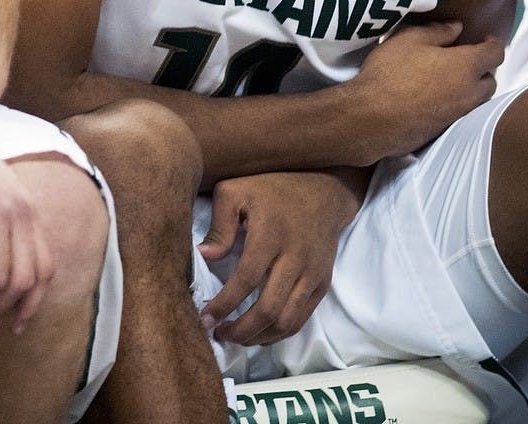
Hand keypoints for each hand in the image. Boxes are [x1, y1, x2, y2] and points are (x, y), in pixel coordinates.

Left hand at [197, 167, 367, 344]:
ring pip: (287, 321)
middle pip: (268, 310)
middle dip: (240, 331)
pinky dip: (279, 332)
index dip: (223, 305)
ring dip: (259, 337)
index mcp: (270, 234)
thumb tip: (203, 256)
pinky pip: (302, 318)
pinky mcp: (322, 282)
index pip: (245, 280)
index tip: (204, 319)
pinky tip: (260, 331)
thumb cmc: (274, 190)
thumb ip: (219, 224)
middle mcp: (295, 257)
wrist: (323, 190)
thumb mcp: (237, 191)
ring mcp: (312, 272)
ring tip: (237, 337)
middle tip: (219, 334)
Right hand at [343, 19, 503, 163]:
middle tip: (466, 60)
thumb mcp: (409, 40)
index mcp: (466, 66)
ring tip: (451, 79)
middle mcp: (469, 93)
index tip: (483, 40)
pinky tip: (435, 98)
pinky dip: (456, 104)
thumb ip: (437, 31)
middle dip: (483, 70)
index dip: (493, 44)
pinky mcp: (444, 131)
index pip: (495, 54)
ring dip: (471, 89)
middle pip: (490, 81)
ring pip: (477, 101)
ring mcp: (458, 115)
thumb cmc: (391, 73)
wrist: (371, 119)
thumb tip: (457, 28)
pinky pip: (460, 114)